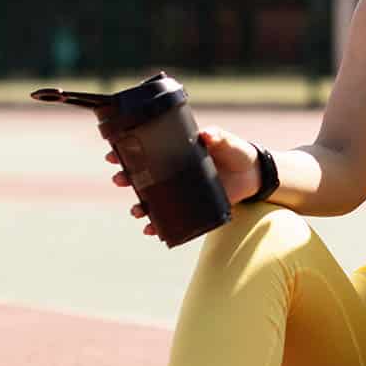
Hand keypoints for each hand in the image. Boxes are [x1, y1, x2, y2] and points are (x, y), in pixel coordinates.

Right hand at [104, 124, 261, 236]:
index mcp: (176, 152)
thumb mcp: (227, 141)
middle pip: (142, 176)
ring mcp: (181, 190)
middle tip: (118, 178)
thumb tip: (206, 135)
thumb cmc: (237, 152)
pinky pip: (170, 218)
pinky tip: (150, 230)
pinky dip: (158, 226)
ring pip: (152, 199)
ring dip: (139, 206)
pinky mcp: (191, 206)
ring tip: (135, 210)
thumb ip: (218, 137)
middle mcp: (173, 171)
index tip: (112, 153)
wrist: (253, 174)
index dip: (126, 151)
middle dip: (126, 178)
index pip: (146, 150)